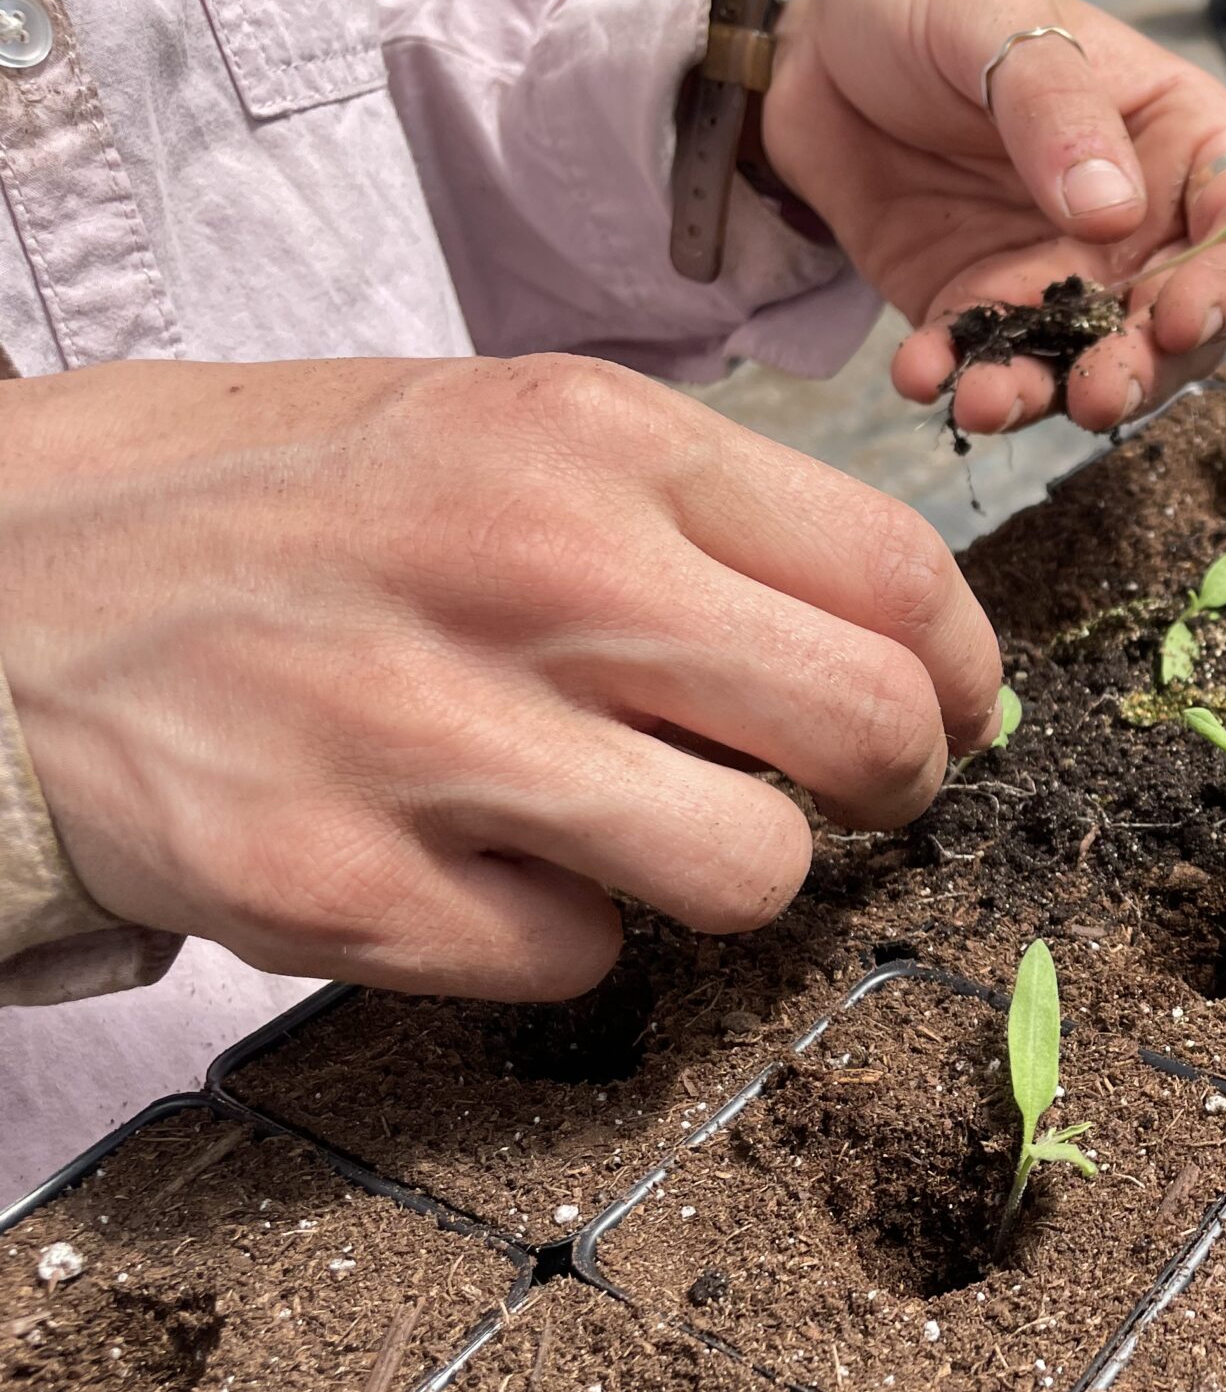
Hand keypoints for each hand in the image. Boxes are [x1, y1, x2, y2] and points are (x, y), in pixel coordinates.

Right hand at [0, 356, 1000, 997]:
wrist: (5, 587)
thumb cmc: (296, 511)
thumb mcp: (500, 429)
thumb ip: (700, 523)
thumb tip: (900, 646)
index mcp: (588, 437)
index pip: (896, 571)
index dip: (963, 672)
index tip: (950, 712)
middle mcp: (528, 572)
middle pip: (866, 730)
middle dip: (894, 785)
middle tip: (842, 791)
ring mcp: (428, 735)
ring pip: (752, 873)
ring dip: (729, 870)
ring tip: (641, 822)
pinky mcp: (341, 887)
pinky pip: (580, 961)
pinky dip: (558, 932)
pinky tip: (480, 863)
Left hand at [760, 0, 1225, 437]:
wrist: (808, 38)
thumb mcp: (991, 15)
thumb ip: (1056, 107)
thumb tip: (1113, 211)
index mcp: (1176, 140)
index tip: (1184, 312)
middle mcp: (1137, 224)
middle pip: (1181, 323)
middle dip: (1146, 368)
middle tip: (1101, 393)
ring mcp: (1061, 277)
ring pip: (1089, 365)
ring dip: (1051, 396)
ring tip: (992, 402)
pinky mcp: (981, 310)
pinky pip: (986, 366)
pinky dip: (958, 383)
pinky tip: (923, 375)